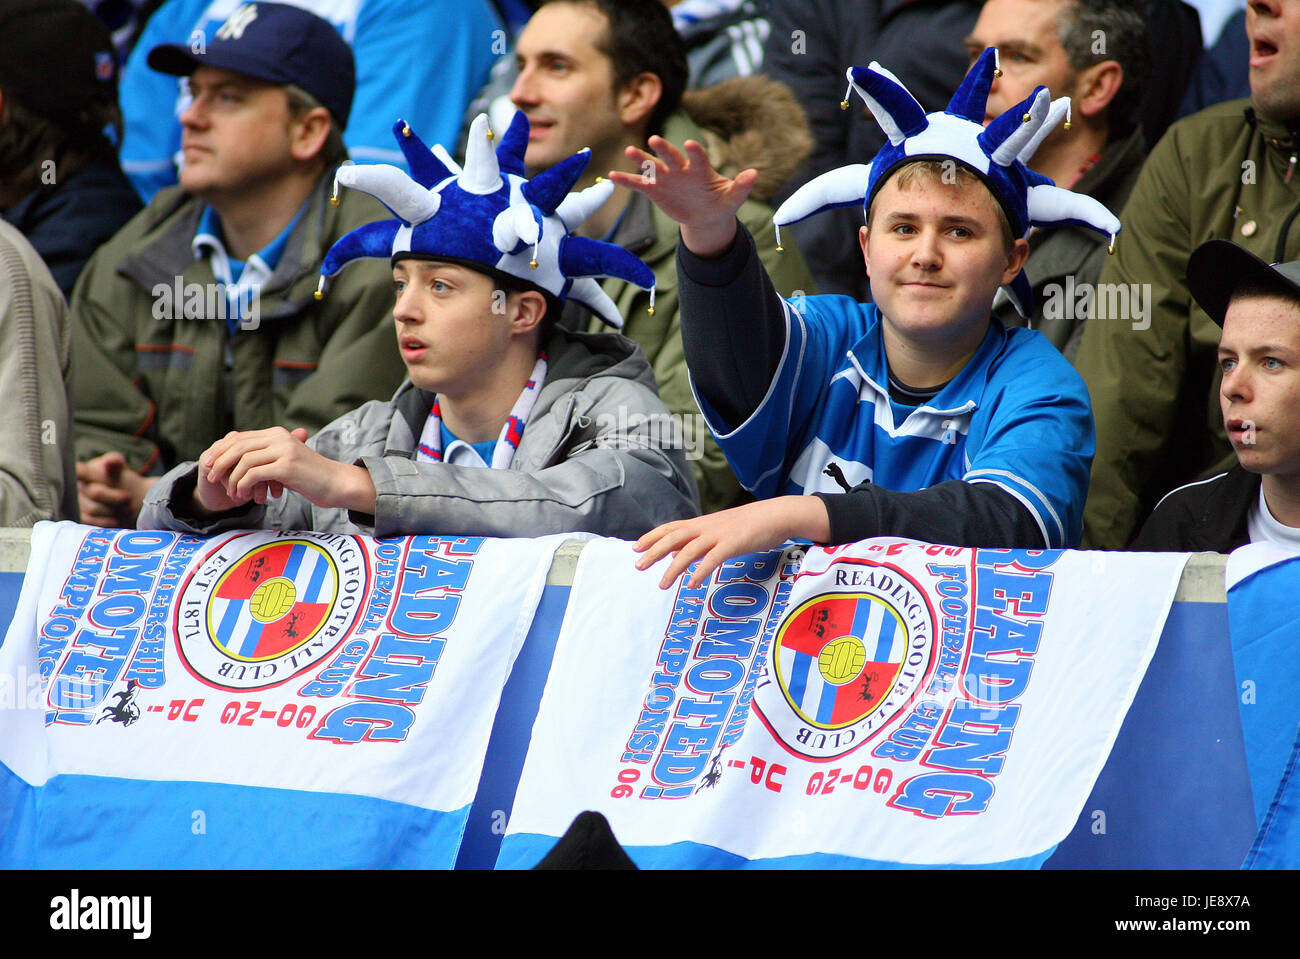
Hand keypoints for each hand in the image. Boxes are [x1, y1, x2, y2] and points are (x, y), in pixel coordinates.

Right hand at [77, 452, 156, 526]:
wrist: (129, 499)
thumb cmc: (121, 479)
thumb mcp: (120, 467)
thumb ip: (115, 460)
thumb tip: (111, 461)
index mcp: (84, 472)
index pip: (77, 471)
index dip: (79, 472)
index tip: (88, 474)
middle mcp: (78, 488)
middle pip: (95, 493)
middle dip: (115, 496)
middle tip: (128, 497)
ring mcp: (79, 503)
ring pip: (93, 509)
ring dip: (113, 510)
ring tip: (126, 508)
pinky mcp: (82, 518)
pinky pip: (91, 522)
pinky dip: (107, 521)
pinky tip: (116, 520)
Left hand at [196, 427, 375, 513]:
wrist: (336, 483)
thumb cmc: (311, 477)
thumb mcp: (287, 461)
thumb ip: (267, 456)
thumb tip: (239, 461)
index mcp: (277, 433)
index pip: (239, 437)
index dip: (220, 450)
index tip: (208, 465)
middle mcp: (279, 437)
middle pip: (238, 446)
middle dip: (220, 462)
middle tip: (210, 478)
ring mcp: (284, 451)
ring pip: (243, 461)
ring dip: (233, 479)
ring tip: (233, 494)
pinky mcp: (286, 466)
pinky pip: (254, 473)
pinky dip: (244, 485)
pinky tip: (244, 495)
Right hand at [607, 136, 757, 256]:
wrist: (705, 215)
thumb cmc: (721, 202)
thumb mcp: (733, 197)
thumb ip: (741, 185)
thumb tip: (754, 174)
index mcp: (700, 169)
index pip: (698, 157)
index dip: (695, 151)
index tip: (691, 144)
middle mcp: (681, 169)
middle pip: (671, 156)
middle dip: (663, 149)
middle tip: (654, 139)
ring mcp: (666, 178)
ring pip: (652, 165)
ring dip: (641, 158)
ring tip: (629, 151)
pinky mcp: (655, 189)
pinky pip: (639, 184)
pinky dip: (626, 180)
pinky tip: (611, 175)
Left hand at [634, 495, 830, 588]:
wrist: (777, 515)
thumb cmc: (751, 525)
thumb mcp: (721, 531)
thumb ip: (701, 542)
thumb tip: (680, 556)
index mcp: (703, 523)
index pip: (671, 528)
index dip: (652, 537)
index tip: (635, 547)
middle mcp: (706, 527)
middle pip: (673, 537)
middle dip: (653, 551)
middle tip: (637, 565)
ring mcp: (719, 534)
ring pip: (689, 550)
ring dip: (673, 568)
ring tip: (662, 585)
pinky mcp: (733, 543)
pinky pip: (712, 559)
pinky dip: (700, 571)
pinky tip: (692, 584)